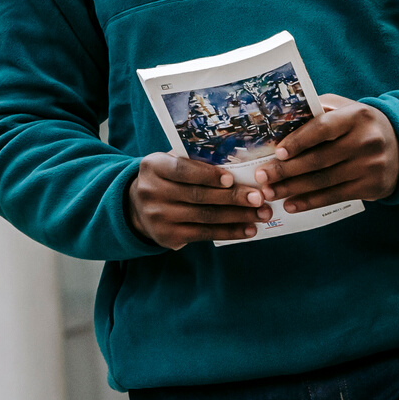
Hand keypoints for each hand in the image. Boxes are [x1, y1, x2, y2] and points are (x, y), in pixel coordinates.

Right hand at [124, 151, 265, 248]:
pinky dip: (230, 232)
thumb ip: (193, 163)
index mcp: (153, 167)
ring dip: (238, 216)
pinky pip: (204, 234)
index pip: (182, 170)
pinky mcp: (167, 236)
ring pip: (205, 216)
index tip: (232, 178)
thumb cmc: (165, 179)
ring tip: (261, 214)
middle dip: (232, 197)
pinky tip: (248, 229)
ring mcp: (158, 216)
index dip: (208, 175)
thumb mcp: (169, 163)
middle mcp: (151, 192)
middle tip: (258, 197)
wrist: (137, 207)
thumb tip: (237, 167)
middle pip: (198, 195)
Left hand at [247, 94, 398, 212]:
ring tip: (270, 192)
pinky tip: (291, 204)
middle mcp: (366, 141)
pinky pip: (335, 196)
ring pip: (325, 180)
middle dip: (286, 170)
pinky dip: (310, 202)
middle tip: (262, 176)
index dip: (299, 140)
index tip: (278, 152)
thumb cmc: (360, 125)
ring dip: (293, 189)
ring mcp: (371, 166)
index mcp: (356, 116)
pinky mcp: (372, 187)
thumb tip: (279, 118)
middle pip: (320, 159)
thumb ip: (317, 109)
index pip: (323, 128)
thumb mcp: (345, 108)